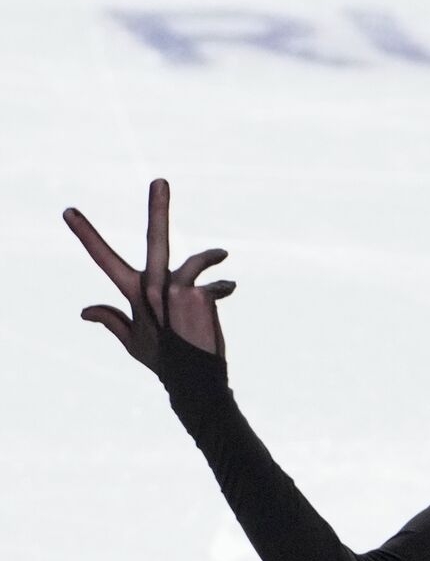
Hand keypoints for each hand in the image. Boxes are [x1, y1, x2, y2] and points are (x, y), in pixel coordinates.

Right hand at [65, 178, 234, 374]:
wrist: (193, 380)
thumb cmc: (163, 360)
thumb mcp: (132, 341)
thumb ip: (112, 320)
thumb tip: (84, 310)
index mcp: (134, 294)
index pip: (104, 259)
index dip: (87, 235)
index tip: (69, 211)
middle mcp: (153, 287)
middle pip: (154, 240)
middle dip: (158, 210)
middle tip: (161, 181)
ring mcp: (176, 290)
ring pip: (195, 262)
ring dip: (210, 257)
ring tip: (222, 254)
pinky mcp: (199, 296)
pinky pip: (215, 284)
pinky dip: (223, 288)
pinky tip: (228, 291)